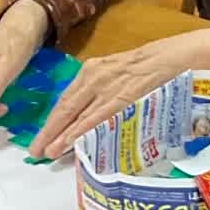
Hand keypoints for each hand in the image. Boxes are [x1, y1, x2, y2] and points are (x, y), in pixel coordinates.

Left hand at [30, 29, 209, 159]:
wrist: (174, 56)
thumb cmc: (150, 66)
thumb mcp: (118, 74)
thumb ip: (102, 90)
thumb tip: (87, 115)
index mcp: (91, 71)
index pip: (66, 100)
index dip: (52, 121)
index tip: (41, 136)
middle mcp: (93, 77)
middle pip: (64, 109)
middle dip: (49, 131)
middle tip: (35, 151)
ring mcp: (105, 88)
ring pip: (77, 116)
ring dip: (60, 136)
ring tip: (46, 152)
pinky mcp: (120, 97)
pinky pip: (96, 118)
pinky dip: (80, 132)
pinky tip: (68, 143)